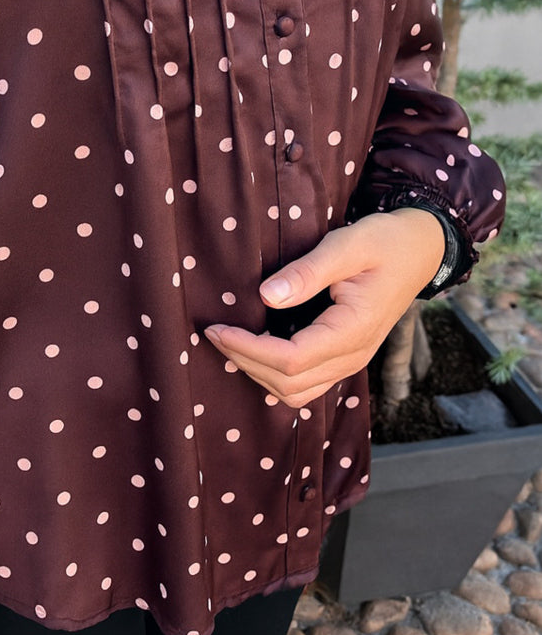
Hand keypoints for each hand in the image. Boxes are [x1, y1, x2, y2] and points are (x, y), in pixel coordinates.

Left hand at [204, 208, 445, 408]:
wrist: (420, 251)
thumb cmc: (386, 242)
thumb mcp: (349, 244)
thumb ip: (309, 271)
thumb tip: (267, 296)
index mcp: (354, 331)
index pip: (290, 360)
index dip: (248, 349)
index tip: (217, 327)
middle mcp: (353, 357)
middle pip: (288, 384)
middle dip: (245, 362)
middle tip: (214, 332)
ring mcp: (350, 362)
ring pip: (295, 393)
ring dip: (258, 373)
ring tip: (230, 342)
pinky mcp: (344, 359)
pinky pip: (305, 384)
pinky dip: (274, 374)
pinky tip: (254, 347)